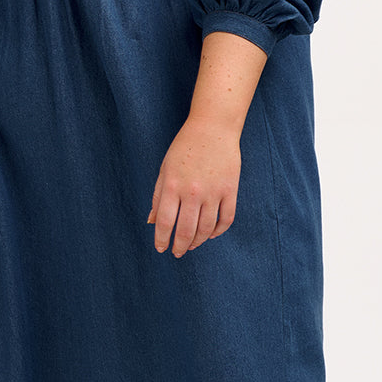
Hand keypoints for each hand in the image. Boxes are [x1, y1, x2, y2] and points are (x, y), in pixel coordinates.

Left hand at [146, 116, 240, 256]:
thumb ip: (158, 196)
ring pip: (206, 229)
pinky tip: (210, 234)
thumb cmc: (184, 147)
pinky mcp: (230, 190)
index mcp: (172, 185)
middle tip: (177, 253)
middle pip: (186, 230)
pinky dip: (218, 231)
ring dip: (197, 241)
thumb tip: (151, 222)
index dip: (162, 239)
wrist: (213, 128)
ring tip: (191, 245)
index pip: (165, 222)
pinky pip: (226, 219)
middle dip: (180, 246)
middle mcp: (192, 191)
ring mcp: (213, 192)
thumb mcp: (165, 169)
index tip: (161, 249)